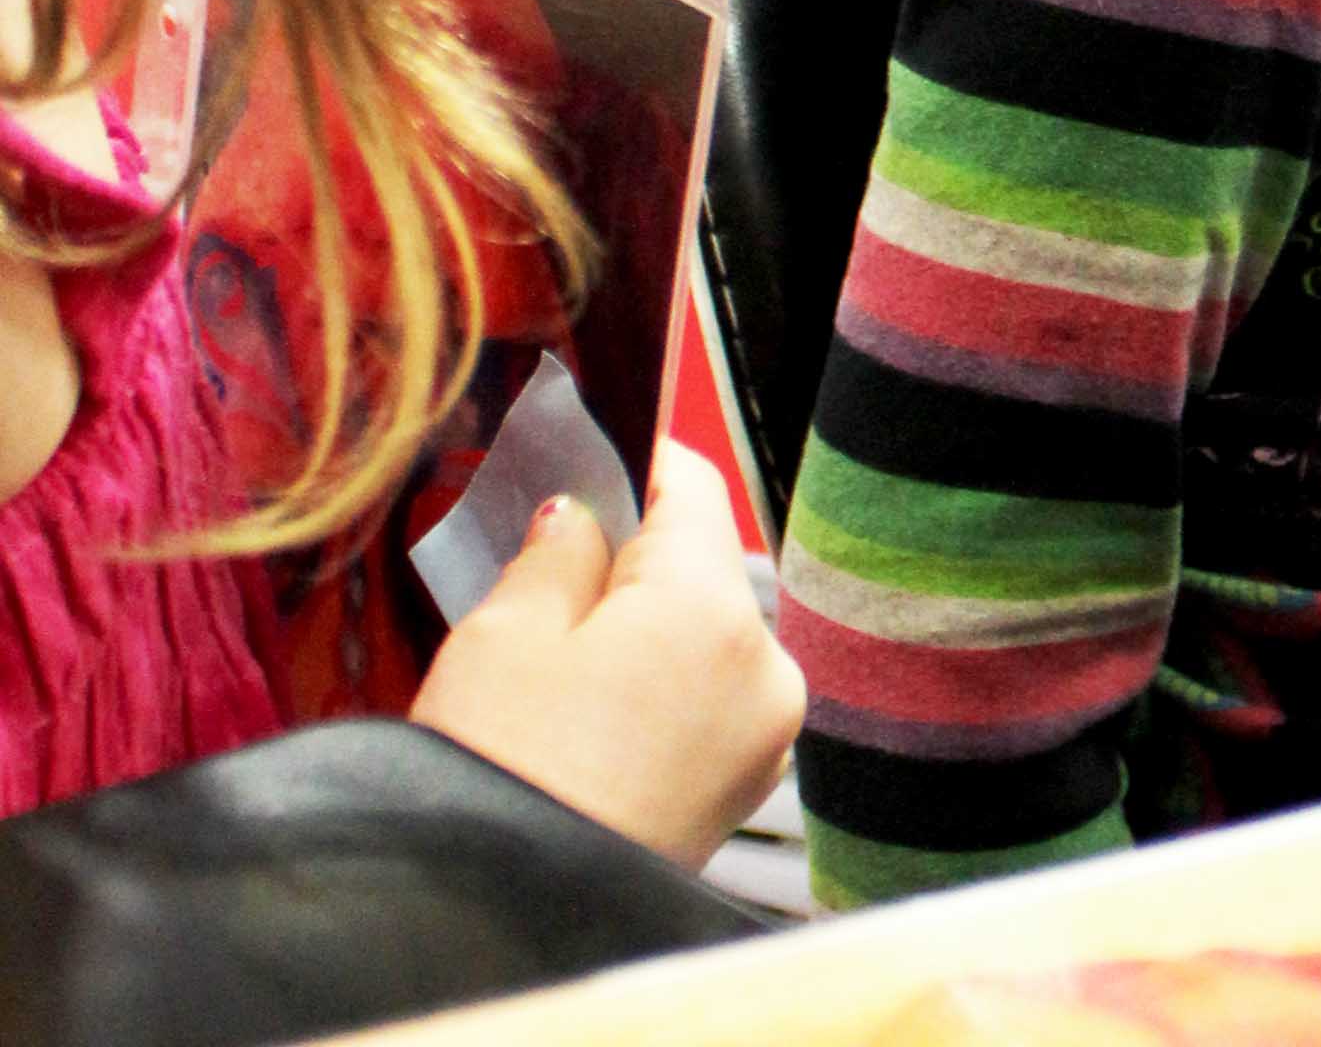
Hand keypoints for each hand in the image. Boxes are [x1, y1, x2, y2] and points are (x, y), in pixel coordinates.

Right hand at [411, 442, 802, 870]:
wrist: (501, 921)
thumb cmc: (496, 777)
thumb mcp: (502, 635)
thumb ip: (558, 551)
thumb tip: (582, 517)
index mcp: (716, 610)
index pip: (694, 491)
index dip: (639, 465)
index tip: (595, 454)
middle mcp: (767, 666)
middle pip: (703, 570)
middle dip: (634, 563)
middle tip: (549, 569)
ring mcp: (765, 735)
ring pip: (706, 638)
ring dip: (647, 631)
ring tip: (558, 658)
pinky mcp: (742, 788)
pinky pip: (707, 702)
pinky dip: (659, 691)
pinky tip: (591, 715)